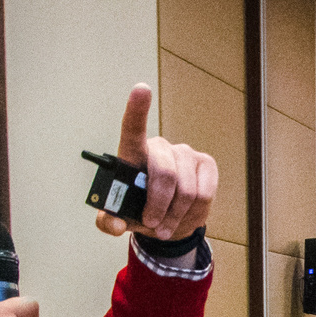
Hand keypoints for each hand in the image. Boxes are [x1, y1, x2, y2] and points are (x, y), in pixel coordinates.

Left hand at [94, 84, 219, 241]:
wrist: (166, 219)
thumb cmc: (138, 210)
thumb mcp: (119, 218)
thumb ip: (108, 222)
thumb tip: (113, 224)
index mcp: (133, 154)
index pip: (133, 128)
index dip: (137, 108)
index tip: (141, 89)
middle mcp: (161, 147)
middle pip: (165, 174)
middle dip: (160, 206)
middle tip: (153, 225)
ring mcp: (186, 154)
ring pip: (187, 191)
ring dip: (177, 216)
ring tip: (167, 227)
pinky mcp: (207, 164)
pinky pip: (205, 194)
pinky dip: (194, 214)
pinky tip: (185, 217)